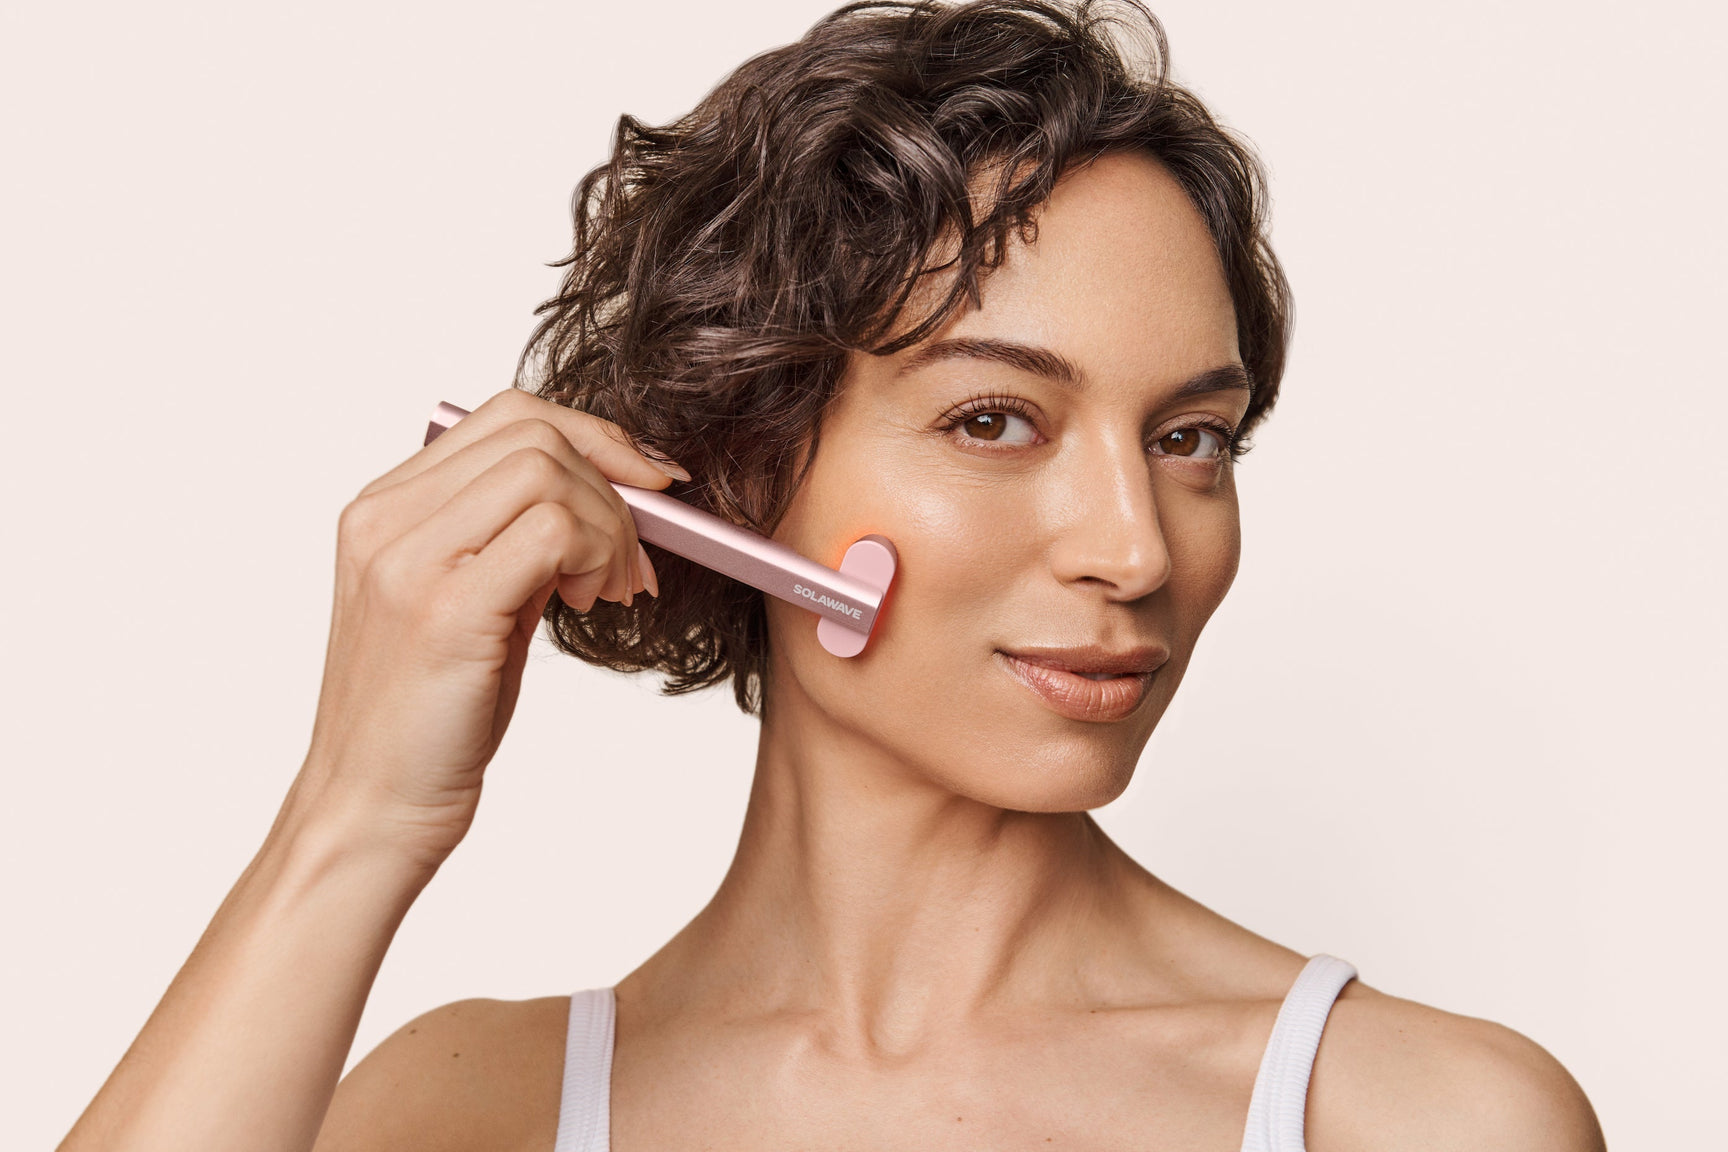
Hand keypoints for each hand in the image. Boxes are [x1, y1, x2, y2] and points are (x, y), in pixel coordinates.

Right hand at [289, 387, 683, 872]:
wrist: (371, 808)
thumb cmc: (428, 717)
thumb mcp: (473, 605)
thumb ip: (518, 540)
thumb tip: (613, 494)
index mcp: (384, 507)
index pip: (507, 416)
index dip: (594, 437)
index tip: (647, 486)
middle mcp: (385, 519)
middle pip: (533, 432)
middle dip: (612, 483)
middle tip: (633, 558)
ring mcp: (407, 559)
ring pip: (547, 470)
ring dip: (609, 525)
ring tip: (607, 589)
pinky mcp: (443, 608)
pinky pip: (551, 530)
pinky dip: (597, 555)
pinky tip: (590, 603)